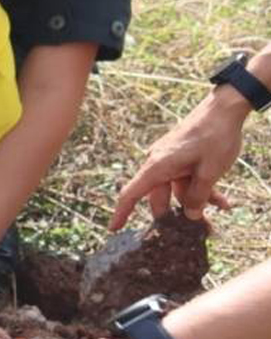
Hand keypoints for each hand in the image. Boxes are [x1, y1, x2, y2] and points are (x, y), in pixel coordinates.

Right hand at [109, 88, 247, 230]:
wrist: (223, 109)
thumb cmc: (214, 136)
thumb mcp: (210, 171)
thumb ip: (198, 195)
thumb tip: (190, 215)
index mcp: (157, 166)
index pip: (131, 193)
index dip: (122, 212)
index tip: (114, 229)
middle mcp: (159, 163)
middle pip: (159, 196)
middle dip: (177, 214)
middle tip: (198, 230)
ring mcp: (170, 160)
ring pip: (177, 189)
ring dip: (197, 200)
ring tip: (220, 211)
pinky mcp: (181, 157)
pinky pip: (186, 178)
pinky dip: (202, 188)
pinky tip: (222, 200)